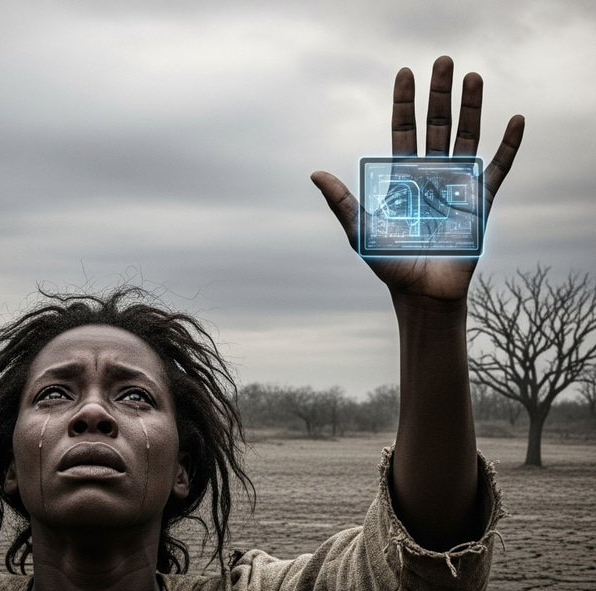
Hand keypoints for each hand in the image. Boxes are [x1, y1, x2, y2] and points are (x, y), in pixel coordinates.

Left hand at [311, 56, 524, 304]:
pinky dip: (508, 146)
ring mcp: (456, 186)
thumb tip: (315, 173)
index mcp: (402, 179)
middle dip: (439, 95)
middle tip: (443, 61)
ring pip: (466, 138)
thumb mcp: (361, 231)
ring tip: (472, 77)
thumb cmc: (389, 264)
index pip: (403, 131)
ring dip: (471, 108)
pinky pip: (497, 168)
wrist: (420, 292)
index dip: (404, 103)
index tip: (406, 74)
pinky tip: (514, 120)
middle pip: (436, 126)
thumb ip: (342, 202)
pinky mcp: (479, 202)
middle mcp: (430, 175)